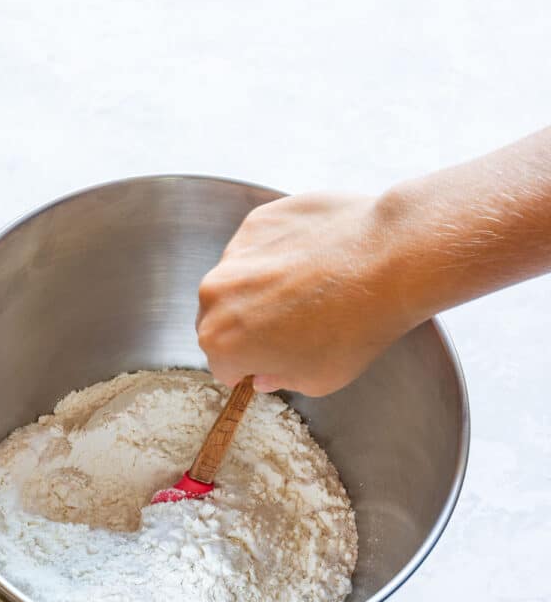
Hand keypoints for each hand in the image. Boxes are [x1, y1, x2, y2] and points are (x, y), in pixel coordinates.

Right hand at [196, 192, 408, 395]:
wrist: (388, 261)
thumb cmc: (353, 329)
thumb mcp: (318, 380)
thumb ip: (279, 380)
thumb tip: (265, 373)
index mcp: (220, 341)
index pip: (223, 365)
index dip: (250, 366)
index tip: (273, 359)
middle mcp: (214, 294)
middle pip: (221, 319)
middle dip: (247, 326)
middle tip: (293, 326)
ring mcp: (235, 251)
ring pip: (237, 280)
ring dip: (260, 288)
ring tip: (309, 289)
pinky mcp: (257, 221)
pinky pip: (258, 246)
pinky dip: (278, 255)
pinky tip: (315, 259)